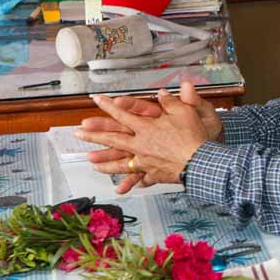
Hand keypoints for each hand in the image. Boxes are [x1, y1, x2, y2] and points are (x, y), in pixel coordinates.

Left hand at [75, 90, 208, 191]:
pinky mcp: (153, 173)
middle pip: (113, 139)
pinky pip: (138, 178)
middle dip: (94, 135)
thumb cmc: (194, 136)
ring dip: (104, 161)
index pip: (123, 113)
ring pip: (119, 161)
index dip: (108, 106)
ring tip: (91, 162)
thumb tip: (163, 93)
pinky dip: (129, 182)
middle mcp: (141, 144)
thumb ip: (172, 102)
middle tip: (78, 133)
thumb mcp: (185, 112)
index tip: (96, 100)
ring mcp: (145, 160)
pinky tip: (121, 186)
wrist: (200, 162)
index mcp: (146, 127)